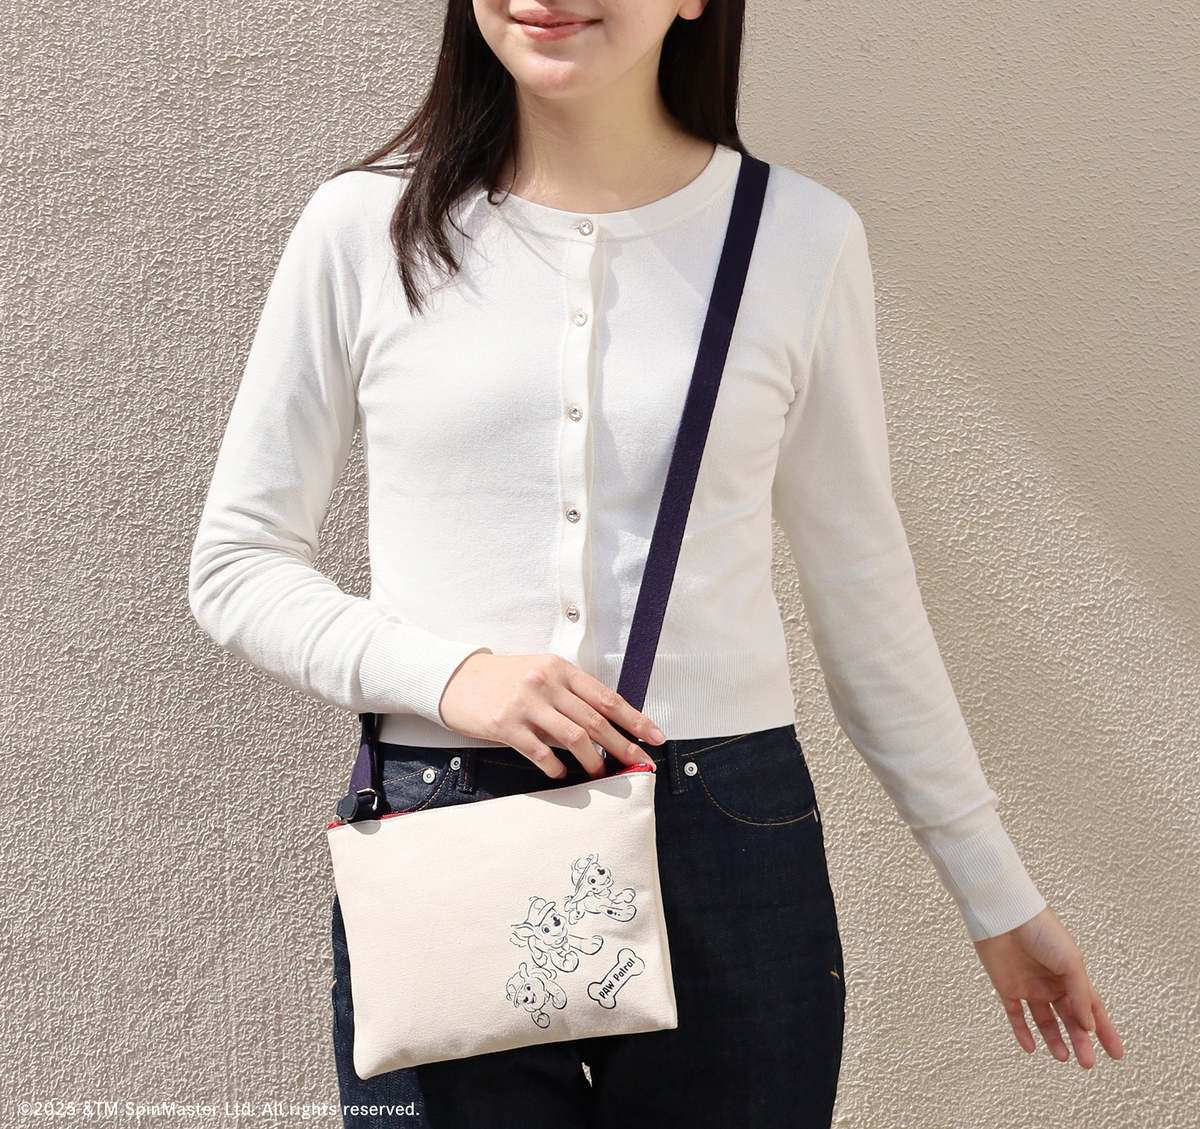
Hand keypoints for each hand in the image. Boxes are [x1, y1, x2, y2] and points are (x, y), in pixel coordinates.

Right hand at [439, 652, 665, 778]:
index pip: (606, 697)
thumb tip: (605, 723)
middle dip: (622, 745)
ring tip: (600, 773)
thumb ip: (569, 693)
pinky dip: (556, 767)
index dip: (634, 719)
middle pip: (595, 720)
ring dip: (592, 760)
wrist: (456, 679)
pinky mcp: (506, 724)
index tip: (655, 736)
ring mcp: (526, 703)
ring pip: (574, 737)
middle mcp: (546, 682)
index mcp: (560, 668)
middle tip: (638, 762)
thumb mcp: (540, 673)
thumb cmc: (503, 678)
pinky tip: (562, 773)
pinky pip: (540, 752)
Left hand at [973, 904, 1124, 1068]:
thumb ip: (1080, 995)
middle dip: (1080, 1041)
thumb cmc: (1041, 931)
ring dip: (1054, 1039)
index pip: (1092, 1008)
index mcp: (1071, 975)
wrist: (1005, 916)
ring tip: (1063, 1056)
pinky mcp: (1007, 987)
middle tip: (1087, 1062)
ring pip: (1044, 1021)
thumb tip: (1088, 1026)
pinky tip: (1030, 1047)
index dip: (1104, 1030)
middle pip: (1069, 1019)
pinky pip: (1015, 1015)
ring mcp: (1029, 986)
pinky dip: (1022, 1032)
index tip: (1116, 1053)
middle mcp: (1051, 983)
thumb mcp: (1071, 962)